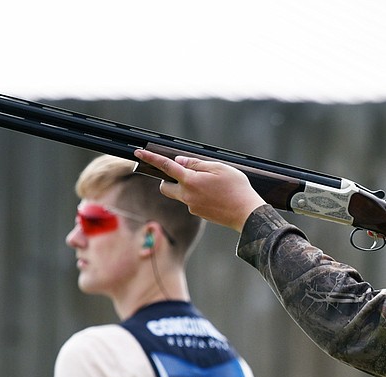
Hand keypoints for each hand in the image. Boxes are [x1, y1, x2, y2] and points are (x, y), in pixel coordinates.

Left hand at [134, 149, 265, 232]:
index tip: (138, 152)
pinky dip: (198, 196)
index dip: (151, 158)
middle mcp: (187, 196)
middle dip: (167, 180)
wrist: (247, 214)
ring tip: (212, 186)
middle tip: (184, 174)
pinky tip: (216, 195)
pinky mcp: (199, 214)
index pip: (166, 167)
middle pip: (165, 187)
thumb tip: (180, 162)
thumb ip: (197, 164)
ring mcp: (192, 207)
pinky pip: (192, 202)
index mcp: (191, 181)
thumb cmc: (237, 189)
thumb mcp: (219, 168)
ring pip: (180, 195)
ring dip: (188, 188)